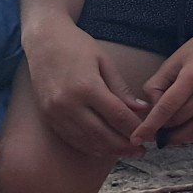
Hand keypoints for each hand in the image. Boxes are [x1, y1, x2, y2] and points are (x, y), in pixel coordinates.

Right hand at [25, 19, 147, 157]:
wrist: (43, 40)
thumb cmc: (77, 46)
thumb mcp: (104, 62)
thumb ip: (121, 89)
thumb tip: (142, 109)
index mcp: (86, 86)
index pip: (117, 115)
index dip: (135, 128)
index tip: (149, 135)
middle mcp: (69, 103)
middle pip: (102, 134)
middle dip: (125, 145)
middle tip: (142, 151)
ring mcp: (55, 113)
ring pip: (87, 141)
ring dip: (109, 150)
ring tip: (127, 152)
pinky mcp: (48, 117)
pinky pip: (72, 138)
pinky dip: (90, 146)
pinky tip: (105, 149)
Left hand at [133, 27, 192, 146]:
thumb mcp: (175, 60)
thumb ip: (157, 84)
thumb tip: (151, 110)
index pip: (167, 107)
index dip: (150, 125)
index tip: (137, 138)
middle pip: (182, 120)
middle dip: (165, 129)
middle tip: (158, 132)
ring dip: (183, 138)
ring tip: (173, 137)